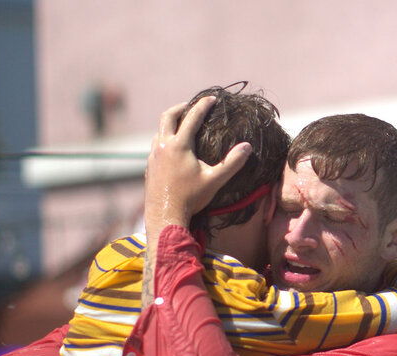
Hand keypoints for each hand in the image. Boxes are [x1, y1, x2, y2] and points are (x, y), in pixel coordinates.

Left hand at [143, 97, 252, 232]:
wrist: (165, 216)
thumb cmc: (191, 199)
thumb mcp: (215, 181)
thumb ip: (232, 163)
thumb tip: (248, 147)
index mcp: (179, 145)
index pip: (193, 117)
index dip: (203, 105)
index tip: (212, 98)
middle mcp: (163, 146)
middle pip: (168, 116)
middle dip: (181, 107)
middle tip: (191, 106)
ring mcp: (153, 156)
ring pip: (159, 131)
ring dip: (170, 125)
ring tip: (181, 127)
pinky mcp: (149, 167)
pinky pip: (155, 147)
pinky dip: (164, 141)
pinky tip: (172, 150)